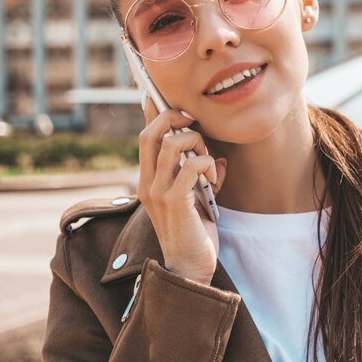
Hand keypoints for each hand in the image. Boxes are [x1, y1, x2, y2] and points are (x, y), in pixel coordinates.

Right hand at [137, 96, 226, 284]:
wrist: (189, 267)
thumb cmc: (194, 230)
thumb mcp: (193, 196)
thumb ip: (197, 174)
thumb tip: (216, 156)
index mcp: (147, 179)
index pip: (144, 137)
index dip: (150, 112)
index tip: (156, 93)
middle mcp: (147, 183)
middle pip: (151, 133)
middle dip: (175, 118)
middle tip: (194, 124)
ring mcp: (158, 192)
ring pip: (173, 144)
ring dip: (197, 143)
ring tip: (207, 159)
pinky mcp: (174, 202)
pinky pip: (191, 166)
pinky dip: (207, 164)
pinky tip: (214, 177)